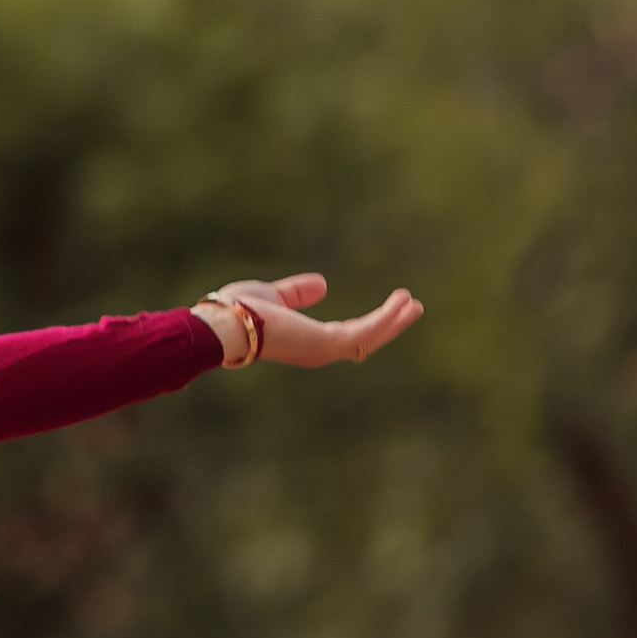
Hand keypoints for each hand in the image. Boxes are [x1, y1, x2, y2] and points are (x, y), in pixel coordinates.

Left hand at [197, 272, 422, 367]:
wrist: (223, 323)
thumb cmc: (239, 311)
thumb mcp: (275, 296)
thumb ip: (298, 293)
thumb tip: (323, 285)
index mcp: (307, 342)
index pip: (346, 335)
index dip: (369, 322)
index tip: (389, 308)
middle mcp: (319, 351)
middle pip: (365, 341)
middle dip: (389, 324)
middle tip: (412, 308)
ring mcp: (325, 350)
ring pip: (370, 337)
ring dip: (393, 320)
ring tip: (413, 302)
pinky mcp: (329, 343)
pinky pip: (367, 332)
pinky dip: (386, 318)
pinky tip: (402, 303)